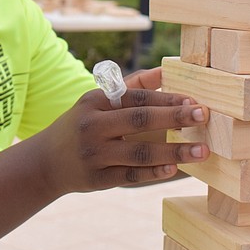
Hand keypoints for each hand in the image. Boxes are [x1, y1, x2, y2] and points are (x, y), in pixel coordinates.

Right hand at [32, 78, 208, 196]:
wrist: (46, 161)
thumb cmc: (82, 125)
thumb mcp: (98, 101)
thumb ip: (133, 86)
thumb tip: (167, 70)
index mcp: (94, 101)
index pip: (135, 97)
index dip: (165, 98)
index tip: (193, 100)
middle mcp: (92, 126)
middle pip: (139, 120)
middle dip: (173, 117)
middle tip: (203, 116)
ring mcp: (94, 154)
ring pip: (139, 152)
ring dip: (174, 151)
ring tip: (201, 151)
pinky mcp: (97, 179)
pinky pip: (131, 175)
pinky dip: (154, 173)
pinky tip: (174, 169)